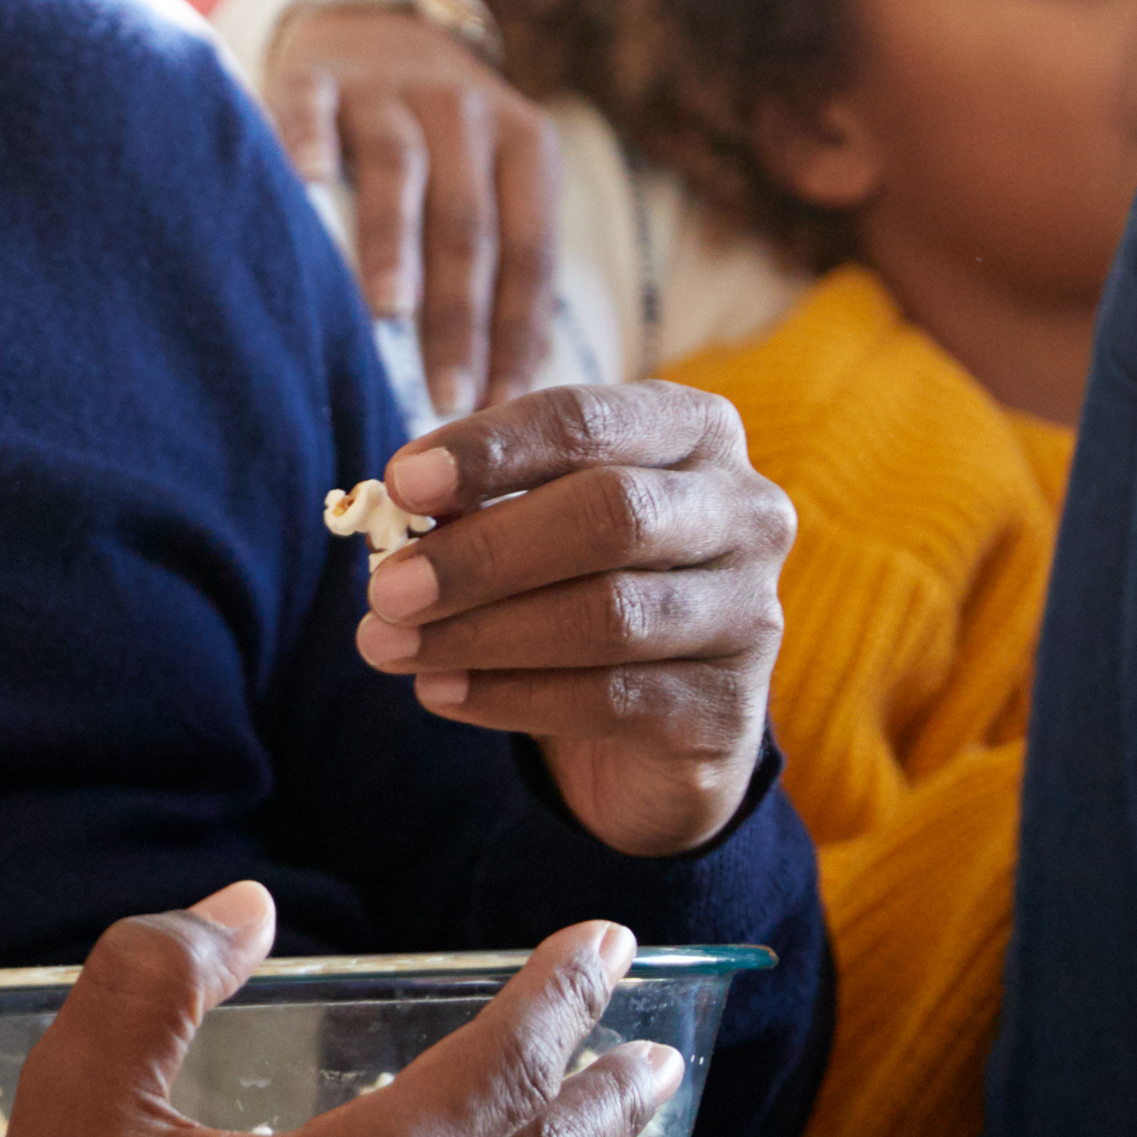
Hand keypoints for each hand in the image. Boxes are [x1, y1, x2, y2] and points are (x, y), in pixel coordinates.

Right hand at [261, 3, 554, 418]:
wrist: (373, 26)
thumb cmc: (435, 148)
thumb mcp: (488, 185)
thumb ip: (498, 269)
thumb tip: (509, 395)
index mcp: (523, 144)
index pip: (528, 249)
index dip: (516, 330)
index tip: (498, 405)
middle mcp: (463, 110)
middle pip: (468, 222)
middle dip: (458, 315)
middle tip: (448, 394)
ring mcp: (387, 89)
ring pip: (400, 169)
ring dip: (395, 243)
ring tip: (389, 310)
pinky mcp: (314, 75)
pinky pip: (311, 108)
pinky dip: (306, 142)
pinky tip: (303, 185)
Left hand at [349, 385, 789, 857]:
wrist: (655, 717)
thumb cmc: (576, 580)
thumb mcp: (531, 522)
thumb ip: (479, 502)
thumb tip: (401, 504)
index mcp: (692, 431)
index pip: (587, 420)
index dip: (490, 449)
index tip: (402, 483)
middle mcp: (743, 510)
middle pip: (609, 516)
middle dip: (482, 554)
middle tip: (385, 590)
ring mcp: (751, 611)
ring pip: (609, 616)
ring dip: (479, 633)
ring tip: (387, 646)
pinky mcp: (730, 707)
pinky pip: (611, 699)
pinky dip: (508, 696)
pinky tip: (438, 691)